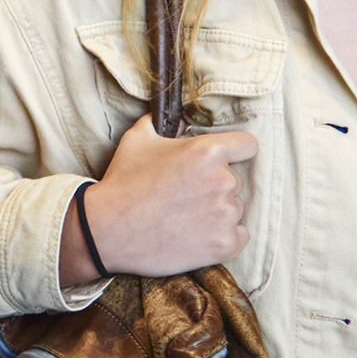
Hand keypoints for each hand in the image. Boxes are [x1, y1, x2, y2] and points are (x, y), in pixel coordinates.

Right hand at [75, 117, 258, 279]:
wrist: (108, 230)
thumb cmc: (123, 183)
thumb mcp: (137, 140)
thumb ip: (159, 122)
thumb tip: (166, 114)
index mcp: (208, 151)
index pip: (248, 145)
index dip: (235, 151)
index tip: (223, 161)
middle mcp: (223, 180)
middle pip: (236, 180)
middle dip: (216, 186)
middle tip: (186, 195)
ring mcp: (225, 214)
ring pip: (235, 208)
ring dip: (217, 212)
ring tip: (185, 217)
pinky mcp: (223, 244)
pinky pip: (240, 236)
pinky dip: (224, 236)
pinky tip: (199, 234)